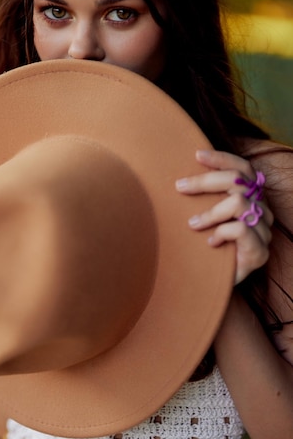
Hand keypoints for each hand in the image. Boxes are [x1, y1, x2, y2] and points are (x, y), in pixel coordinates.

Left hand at [176, 149, 272, 284]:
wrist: (209, 283)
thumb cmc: (203, 244)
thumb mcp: (201, 213)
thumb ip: (200, 194)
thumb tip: (177, 174)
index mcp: (249, 196)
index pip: (242, 168)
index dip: (221, 158)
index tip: (196, 155)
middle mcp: (260, 210)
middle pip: (237, 180)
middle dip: (205, 181)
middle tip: (180, 187)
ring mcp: (262, 231)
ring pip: (238, 202)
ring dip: (210, 212)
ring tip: (193, 224)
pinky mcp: (259, 252)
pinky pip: (241, 230)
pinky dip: (221, 233)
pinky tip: (210, 243)